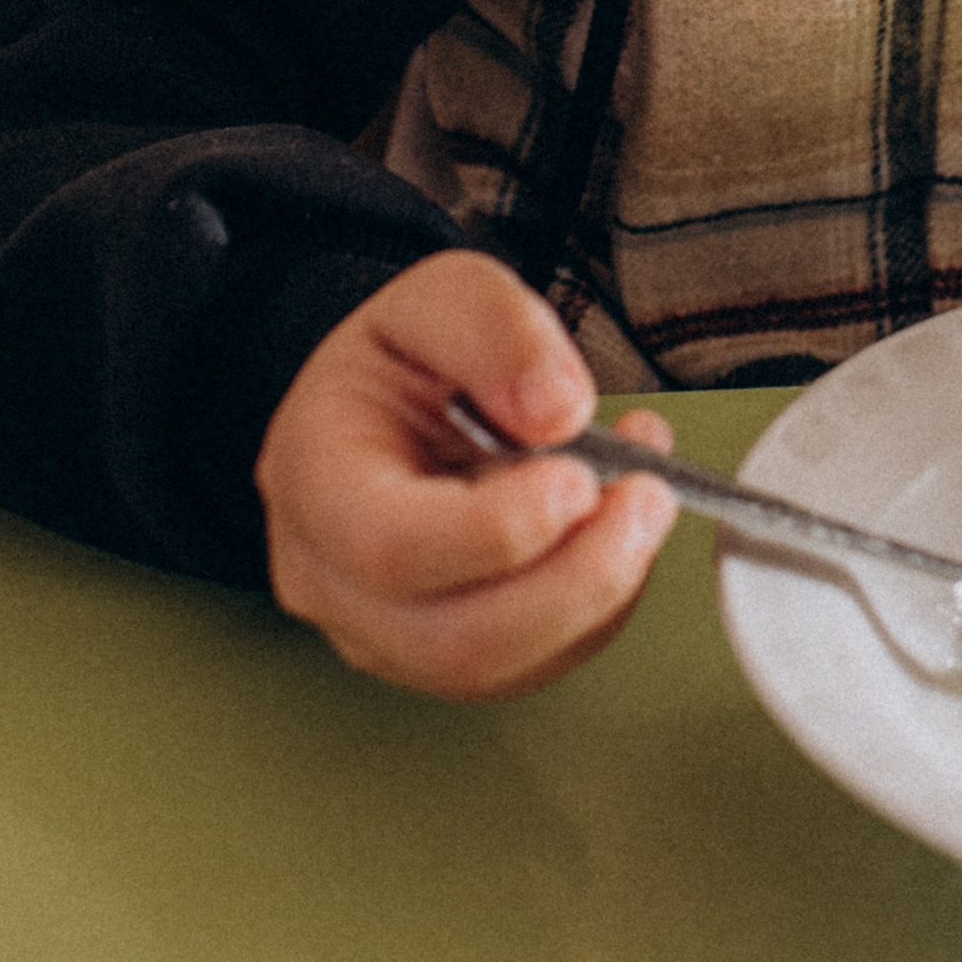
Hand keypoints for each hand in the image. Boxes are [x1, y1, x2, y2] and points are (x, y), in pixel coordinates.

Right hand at [255, 249, 676, 699]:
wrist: (394, 404)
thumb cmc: (406, 358)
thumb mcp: (444, 293)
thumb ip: (498, 329)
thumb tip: (557, 412)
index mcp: (312, 477)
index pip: (390, 546)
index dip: (497, 530)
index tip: (580, 477)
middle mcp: (331, 579)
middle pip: (455, 638)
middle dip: (576, 580)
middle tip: (649, 498)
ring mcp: (382, 633)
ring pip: (500, 668)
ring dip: (599, 593)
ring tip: (645, 499)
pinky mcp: (443, 658)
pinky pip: (532, 665)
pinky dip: (599, 607)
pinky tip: (619, 529)